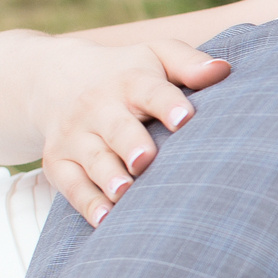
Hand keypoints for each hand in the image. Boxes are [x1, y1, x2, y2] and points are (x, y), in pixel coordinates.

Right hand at [33, 38, 229, 224]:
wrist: (55, 77)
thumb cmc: (127, 73)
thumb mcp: (156, 56)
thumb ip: (188, 64)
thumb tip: (222, 70)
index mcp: (129, 82)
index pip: (149, 91)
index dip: (167, 104)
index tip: (185, 119)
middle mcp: (98, 108)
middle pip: (117, 128)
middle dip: (130, 144)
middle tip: (145, 160)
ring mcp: (75, 136)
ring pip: (93, 159)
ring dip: (108, 177)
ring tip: (125, 193)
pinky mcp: (58, 162)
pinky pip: (71, 185)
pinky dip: (87, 204)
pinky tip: (105, 221)